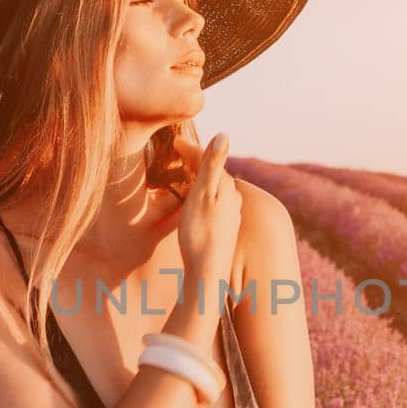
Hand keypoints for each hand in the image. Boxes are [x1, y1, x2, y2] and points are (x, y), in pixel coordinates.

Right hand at [172, 131, 240, 307]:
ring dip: (199, 178)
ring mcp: (230, 213)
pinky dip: (201, 195)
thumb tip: (224, 135)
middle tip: (177, 153)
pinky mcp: (225, 228)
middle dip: (195, 161)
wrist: (208, 273)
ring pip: (214, 187)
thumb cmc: (200, 234)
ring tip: (183, 174)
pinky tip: (195, 202)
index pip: (208, 158)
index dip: (189, 148)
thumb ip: (211, 165)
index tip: (173, 141)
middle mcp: (233, 197)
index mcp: (226, 186)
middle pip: (212, 171)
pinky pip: (213, 202)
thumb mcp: (203, 195)